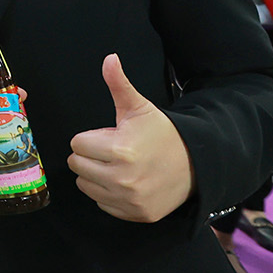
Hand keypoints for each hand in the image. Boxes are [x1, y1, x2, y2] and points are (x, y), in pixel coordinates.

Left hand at [67, 54, 193, 222]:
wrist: (195, 163)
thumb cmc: (161, 133)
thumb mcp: (139, 107)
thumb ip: (118, 84)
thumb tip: (109, 58)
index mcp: (120, 150)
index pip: (77, 143)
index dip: (91, 137)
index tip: (109, 136)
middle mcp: (122, 179)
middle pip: (77, 165)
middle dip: (90, 155)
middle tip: (112, 151)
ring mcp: (129, 200)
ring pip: (85, 186)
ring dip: (95, 175)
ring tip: (118, 165)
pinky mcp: (136, 214)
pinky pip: (102, 204)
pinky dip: (108, 194)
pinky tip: (126, 182)